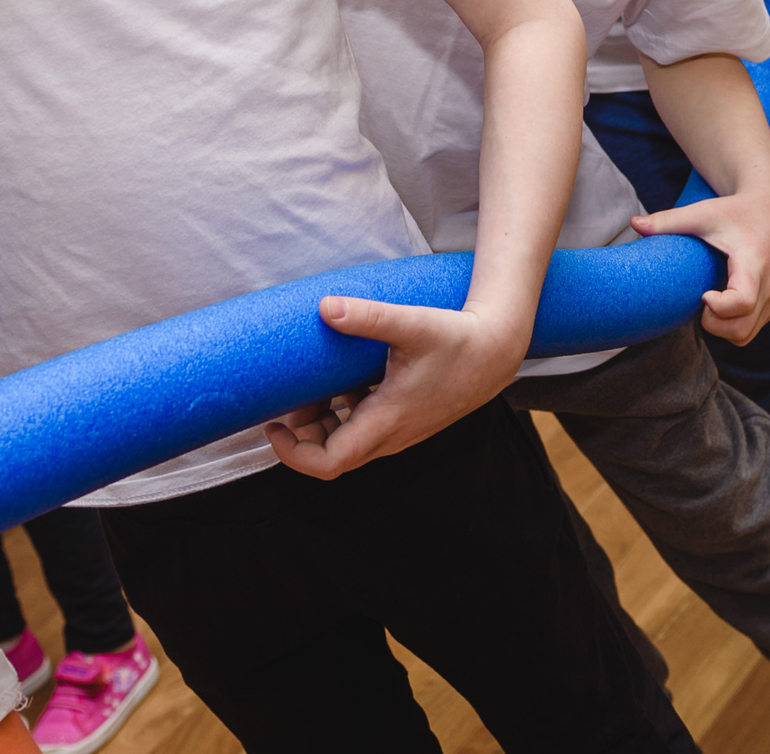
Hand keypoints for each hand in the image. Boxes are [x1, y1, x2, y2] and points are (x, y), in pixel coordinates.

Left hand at [263, 298, 526, 480]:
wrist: (497, 351)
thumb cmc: (457, 339)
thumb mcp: (410, 323)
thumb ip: (367, 317)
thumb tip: (324, 307)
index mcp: (387, 421)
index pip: (330, 463)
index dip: (293, 454)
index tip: (273, 426)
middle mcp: (392, 435)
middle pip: (333, 455)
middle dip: (302, 435)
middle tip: (284, 399)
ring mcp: (399, 430)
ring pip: (348, 443)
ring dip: (321, 423)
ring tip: (305, 389)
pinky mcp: (405, 419)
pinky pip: (364, 429)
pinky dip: (343, 412)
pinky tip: (339, 382)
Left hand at [632, 182, 769, 344]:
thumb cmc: (734, 211)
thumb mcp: (702, 212)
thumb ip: (668, 220)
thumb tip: (632, 223)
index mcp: (754, 263)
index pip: (742, 302)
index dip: (718, 307)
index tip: (703, 293)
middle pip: (741, 329)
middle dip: (713, 324)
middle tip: (698, 300)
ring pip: (746, 335)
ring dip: (721, 328)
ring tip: (706, 300)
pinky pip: (751, 330)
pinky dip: (732, 325)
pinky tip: (718, 302)